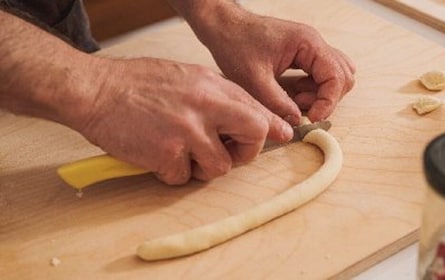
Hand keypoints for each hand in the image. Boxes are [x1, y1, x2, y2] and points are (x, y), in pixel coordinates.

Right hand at [75, 57, 292, 184]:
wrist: (96, 90)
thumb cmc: (138, 83)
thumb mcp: (187, 77)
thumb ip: (218, 97)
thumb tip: (247, 115)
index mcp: (212, 86)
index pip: (257, 111)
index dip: (271, 128)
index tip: (280, 137)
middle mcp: (205, 107)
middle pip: (254, 136)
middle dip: (247, 152)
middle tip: (230, 154)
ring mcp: (187, 132)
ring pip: (220, 167)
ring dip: (204, 167)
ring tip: (183, 154)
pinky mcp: (166, 155)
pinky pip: (184, 178)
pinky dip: (173, 172)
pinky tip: (158, 155)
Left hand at [190, 6, 354, 124]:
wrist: (223, 28)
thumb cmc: (236, 43)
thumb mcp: (254, 80)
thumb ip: (277, 103)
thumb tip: (296, 122)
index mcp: (308, 43)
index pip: (336, 76)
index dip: (327, 102)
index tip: (311, 118)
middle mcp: (314, 44)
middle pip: (341, 76)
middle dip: (325, 99)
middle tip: (301, 110)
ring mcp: (309, 49)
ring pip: (332, 76)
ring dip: (319, 95)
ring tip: (293, 102)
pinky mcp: (301, 56)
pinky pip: (318, 75)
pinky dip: (311, 90)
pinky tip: (291, 96)